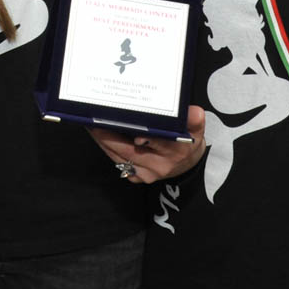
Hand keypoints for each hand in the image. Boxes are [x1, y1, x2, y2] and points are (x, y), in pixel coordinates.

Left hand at [90, 106, 206, 183]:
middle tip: (94, 120)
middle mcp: (160, 165)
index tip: (129, 131)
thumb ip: (195, 120)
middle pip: (130, 152)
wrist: (188, 164)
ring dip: (104, 142)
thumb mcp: (197, 130)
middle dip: (110, 136)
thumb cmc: (188, 142)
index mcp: (176, 151)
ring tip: (91, 125)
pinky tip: (99, 137)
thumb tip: (193, 111)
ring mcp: (147, 174)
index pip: (158, 144)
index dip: (143, 139)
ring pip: (120, 158)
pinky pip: (119, 164)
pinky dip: (108, 150)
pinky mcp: (138, 177)